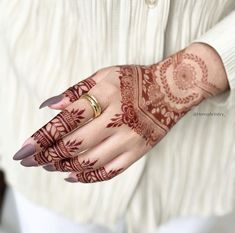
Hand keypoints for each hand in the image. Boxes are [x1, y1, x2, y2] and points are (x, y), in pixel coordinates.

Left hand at [13, 43, 227, 182]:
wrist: (169, 90)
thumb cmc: (134, 79)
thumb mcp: (104, 74)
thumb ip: (76, 90)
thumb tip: (49, 106)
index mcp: (106, 95)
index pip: (66, 120)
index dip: (42, 137)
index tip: (23, 150)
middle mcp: (117, 119)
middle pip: (75, 144)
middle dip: (47, 155)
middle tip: (30, 161)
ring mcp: (129, 138)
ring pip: (90, 161)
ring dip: (63, 166)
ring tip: (48, 166)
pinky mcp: (138, 151)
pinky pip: (110, 171)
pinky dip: (88, 176)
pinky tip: (71, 176)